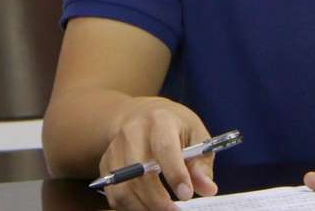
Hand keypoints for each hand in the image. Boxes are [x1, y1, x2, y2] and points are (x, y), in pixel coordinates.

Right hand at [99, 97, 217, 210]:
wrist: (142, 114)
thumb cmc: (175, 126)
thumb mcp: (195, 134)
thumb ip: (201, 163)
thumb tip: (208, 189)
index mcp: (160, 120)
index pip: (165, 148)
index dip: (175, 174)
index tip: (187, 194)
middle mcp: (133, 132)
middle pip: (140, 172)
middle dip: (158, 199)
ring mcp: (115, 148)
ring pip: (124, 187)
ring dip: (144, 206)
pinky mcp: (105, 164)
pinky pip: (114, 194)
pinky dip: (132, 207)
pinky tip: (148, 206)